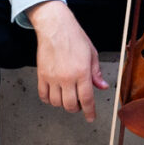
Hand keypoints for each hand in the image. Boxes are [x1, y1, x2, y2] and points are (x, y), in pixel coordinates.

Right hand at [31, 0, 107, 118]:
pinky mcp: (41, 76)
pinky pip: (43, 96)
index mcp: (82, 72)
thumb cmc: (75, 38)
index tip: (90, 117)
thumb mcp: (92, 54)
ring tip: (68, 97)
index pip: (87, 99)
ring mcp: (52, 78)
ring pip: (57, 103)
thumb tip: (102, 87)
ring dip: (63, 104)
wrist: (55, 27)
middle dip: (76, 109)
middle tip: (79, 105)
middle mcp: (66, 77)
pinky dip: (49, 100)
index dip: (89, 112)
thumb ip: (96, 73)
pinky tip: (55, 95)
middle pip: (70, 105)